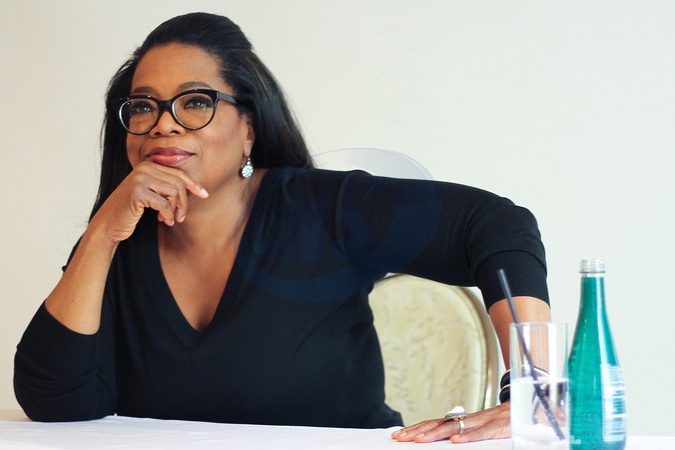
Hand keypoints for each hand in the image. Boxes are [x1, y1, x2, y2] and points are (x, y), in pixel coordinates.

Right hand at [91, 161, 207, 243]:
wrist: (109, 223)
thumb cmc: (132, 210)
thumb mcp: (152, 194)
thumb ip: (168, 187)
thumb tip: (198, 189)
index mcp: (148, 165)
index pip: (178, 173)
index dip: (193, 185)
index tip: (204, 195)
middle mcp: (144, 168)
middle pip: (178, 183)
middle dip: (183, 203)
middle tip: (181, 217)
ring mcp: (139, 178)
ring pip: (173, 193)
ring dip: (176, 210)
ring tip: (171, 219)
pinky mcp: (137, 192)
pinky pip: (164, 204)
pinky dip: (168, 215)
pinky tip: (165, 221)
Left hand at [391, 402, 509, 443]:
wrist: (531, 408)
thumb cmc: (506, 423)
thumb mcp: (482, 429)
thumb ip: (466, 433)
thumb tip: (448, 442)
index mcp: (465, 420)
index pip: (436, 422)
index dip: (418, 428)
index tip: (400, 434)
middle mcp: (470, 419)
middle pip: (439, 423)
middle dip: (418, 431)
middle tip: (401, 438)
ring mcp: (483, 421)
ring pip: (456, 426)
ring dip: (435, 433)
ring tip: (419, 440)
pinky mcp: (498, 427)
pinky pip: (482, 432)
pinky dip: (468, 436)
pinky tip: (455, 442)